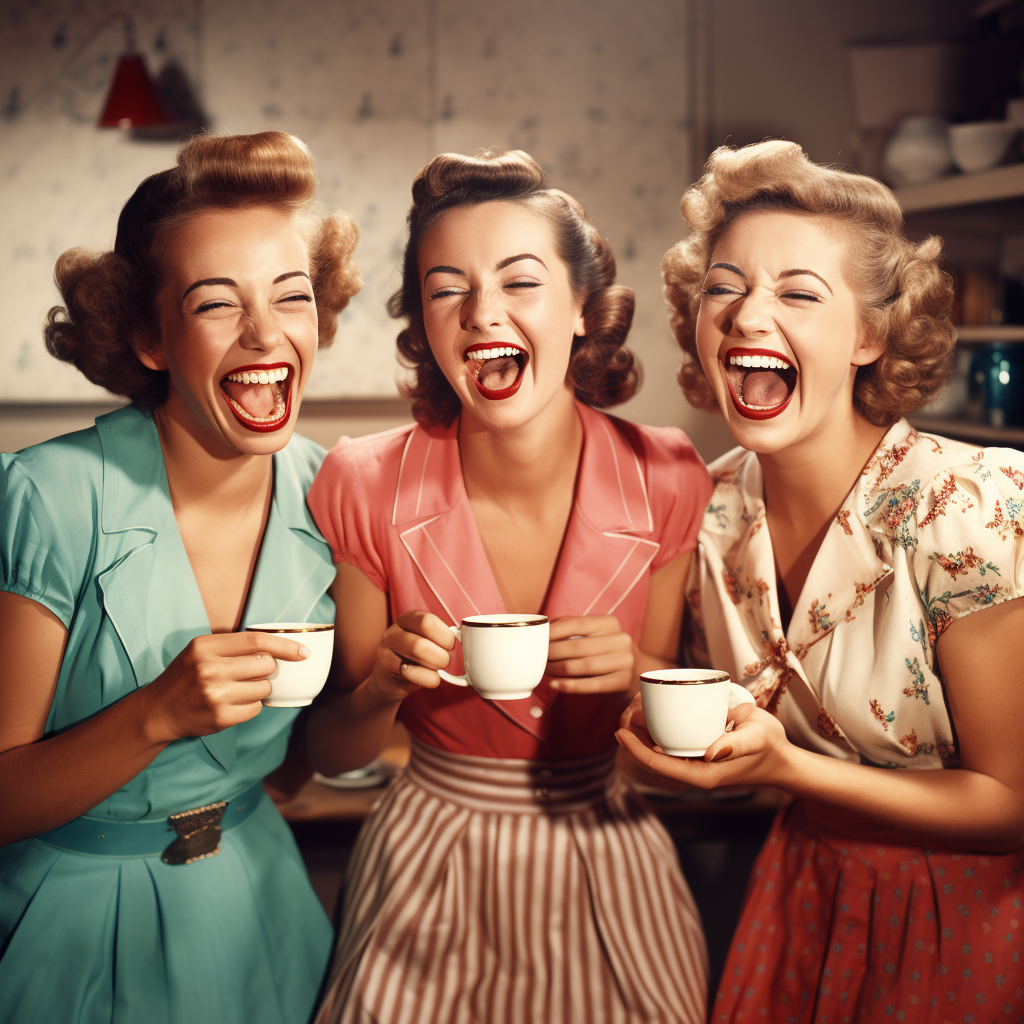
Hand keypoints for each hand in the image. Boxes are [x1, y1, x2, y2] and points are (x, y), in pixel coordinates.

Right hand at [141, 632, 310, 742]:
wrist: (158, 711)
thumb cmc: (186, 676)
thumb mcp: (201, 650)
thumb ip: (234, 646)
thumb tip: (280, 646)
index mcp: (205, 647)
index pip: (257, 641)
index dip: (285, 645)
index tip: (304, 651)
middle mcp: (209, 669)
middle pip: (266, 665)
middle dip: (267, 669)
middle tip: (251, 673)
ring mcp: (215, 695)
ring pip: (264, 689)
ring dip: (259, 689)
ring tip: (237, 689)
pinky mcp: (220, 718)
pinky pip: (256, 709)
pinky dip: (251, 706)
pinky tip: (233, 703)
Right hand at [369, 610, 454, 701]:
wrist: (392, 678)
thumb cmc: (417, 656)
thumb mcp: (428, 641)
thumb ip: (443, 637)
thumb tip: (467, 638)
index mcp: (409, 619)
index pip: (427, 621)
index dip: (444, 636)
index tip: (450, 646)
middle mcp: (394, 631)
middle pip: (420, 643)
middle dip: (440, 656)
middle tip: (444, 661)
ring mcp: (386, 649)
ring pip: (415, 655)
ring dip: (434, 666)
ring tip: (436, 670)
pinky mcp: (385, 667)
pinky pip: (410, 675)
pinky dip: (426, 679)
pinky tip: (427, 678)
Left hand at [546, 616, 633, 693]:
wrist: (636, 674)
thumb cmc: (605, 652)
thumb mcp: (595, 636)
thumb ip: (572, 629)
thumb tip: (543, 629)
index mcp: (610, 623)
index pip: (577, 624)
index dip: (554, 631)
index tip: (537, 639)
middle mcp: (620, 639)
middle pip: (577, 646)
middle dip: (552, 653)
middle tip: (538, 659)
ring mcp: (624, 661)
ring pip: (583, 666)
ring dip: (558, 670)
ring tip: (545, 671)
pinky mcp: (623, 681)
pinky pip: (591, 685)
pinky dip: (569, 686)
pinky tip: (555, 685)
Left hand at [616, 694, 791, 788]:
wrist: (782, 757)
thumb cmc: (770, 747)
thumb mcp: (756, 738)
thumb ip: (736, 744)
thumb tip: (710, 752)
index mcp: (702, 774)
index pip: (658, 765)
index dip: (635, 750)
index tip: (619, 731)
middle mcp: (695, 770)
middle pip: (654, 757)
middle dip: (635, 738)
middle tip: (625, 712)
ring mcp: (696, 761)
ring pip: (661, 750)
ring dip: (643, 733)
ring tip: (633, 708)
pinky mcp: (700, 750)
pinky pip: (673, 743)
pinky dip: (659, 728)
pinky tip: (651, 711)